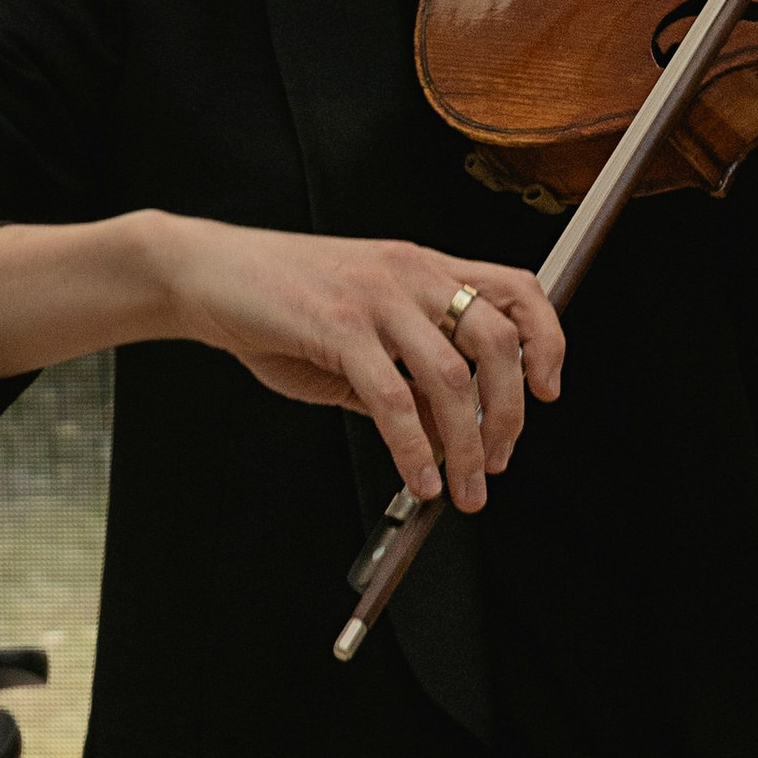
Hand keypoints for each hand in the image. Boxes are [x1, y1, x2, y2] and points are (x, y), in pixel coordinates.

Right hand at [157, 217, 562, 511]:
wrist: (209, 271)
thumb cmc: (282, 300)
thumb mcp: (361, 328)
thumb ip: (406, 372)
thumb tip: (446, 434)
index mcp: (425, 266)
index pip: (518, 288)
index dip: (547, 339)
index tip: (548, 391)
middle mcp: (412, 273)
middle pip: (498, 341)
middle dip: (509, 414)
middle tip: (498, 462)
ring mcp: (376, 298)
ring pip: (452, 378)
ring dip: (466, 447)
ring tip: (465, 490)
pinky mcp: (337, 327)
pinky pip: (392, 398)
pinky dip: (413, 449)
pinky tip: (418, 478)